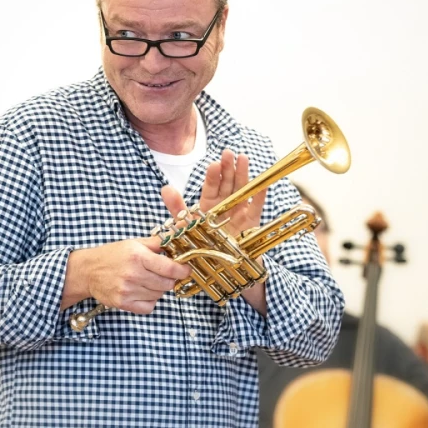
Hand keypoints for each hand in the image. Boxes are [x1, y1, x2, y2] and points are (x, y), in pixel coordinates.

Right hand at [62, 238, 190, 313]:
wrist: (88, 270)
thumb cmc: (112, 255)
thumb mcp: (134, 243)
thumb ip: (157, 242)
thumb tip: (177, 236)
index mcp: (138, 256)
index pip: (169, 268)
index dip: (182, 270)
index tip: (185, 269)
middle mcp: (133, 274)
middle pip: (166, 284)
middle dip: (169, 279)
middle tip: (164, 274)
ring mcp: (128, 290)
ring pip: (158, 295)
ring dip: (158, 289)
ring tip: (148, 280)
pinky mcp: (123, 303)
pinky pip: (149, 307)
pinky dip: (150, 301)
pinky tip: (143, 291)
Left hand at [161, 149, 267, 315]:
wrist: (221, 274)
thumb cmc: (202, 250)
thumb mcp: (187, 229)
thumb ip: (178, 209)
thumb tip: (165, 188)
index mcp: (208, 208)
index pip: (210, 188)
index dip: (213, 176)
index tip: (213, 163)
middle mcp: (225, 208)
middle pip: (227, 185)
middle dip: (228, 169)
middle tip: (228, 153)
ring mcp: (239, 215)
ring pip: (242, 191)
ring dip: (243, 175)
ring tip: (242, 158)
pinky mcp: (252, 225)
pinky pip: (256, 208)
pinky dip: (260, 197)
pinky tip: (262, 184)